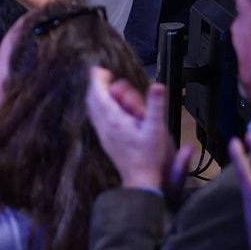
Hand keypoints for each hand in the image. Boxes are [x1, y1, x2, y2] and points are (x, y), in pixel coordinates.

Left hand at [85, 68, 177, 189]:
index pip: (99, 94)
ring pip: (93, 110)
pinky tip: (105, 107)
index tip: (99, 69)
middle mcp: (104, 126)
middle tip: (103, 75)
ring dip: (96, 96)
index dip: (97, 80)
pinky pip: (96, 119)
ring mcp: (103, 133)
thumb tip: (157, 85)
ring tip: (104, 87)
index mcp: (114, 120)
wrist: (139, 179)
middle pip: (93, 100)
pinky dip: (97, 107)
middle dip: (96, 85)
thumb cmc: (148, 156)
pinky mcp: (105, 140)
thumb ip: (155, 105)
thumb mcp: (156, 128)